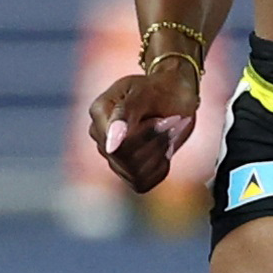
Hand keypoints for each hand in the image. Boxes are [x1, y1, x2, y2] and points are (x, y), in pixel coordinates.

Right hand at [87, 60, 201, 194]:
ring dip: (160, 152)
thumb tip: (112, 143)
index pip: (117, 144)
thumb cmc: (158, 89)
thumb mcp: (144, 93)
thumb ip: (125, 114)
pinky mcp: (127, 172)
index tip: (164, 119)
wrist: (173, 94)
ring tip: (169, 131)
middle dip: (155, 142)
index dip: (145, 136)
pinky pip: (142, 183)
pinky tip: (164, 150)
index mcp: (99, 112)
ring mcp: (112, 157)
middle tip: (172, 121)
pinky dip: (160, 167)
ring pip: (135, 173)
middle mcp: (101, 137)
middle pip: (126, 160)